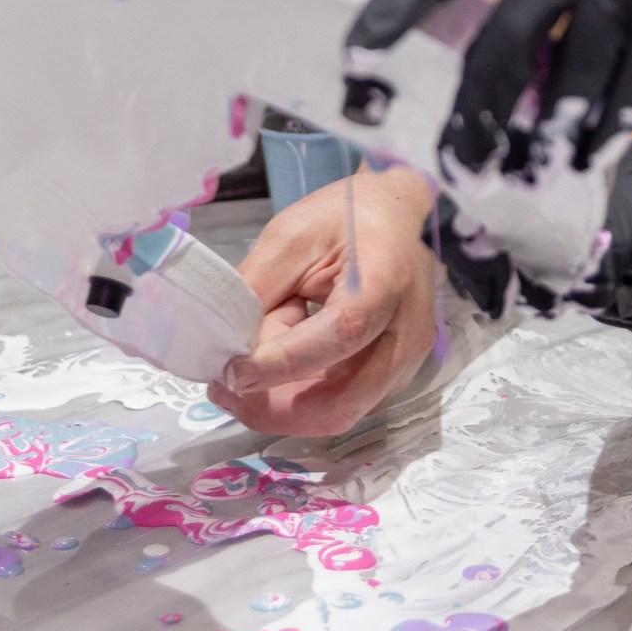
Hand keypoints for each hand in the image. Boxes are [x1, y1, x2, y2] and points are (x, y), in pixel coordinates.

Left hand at [208, 165, 441, 436]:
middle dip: (274, 408)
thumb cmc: (347, 217)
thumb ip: (259, 287)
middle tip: (226, 390)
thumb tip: (228, 345)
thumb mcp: (292, 235)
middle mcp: (405, 336)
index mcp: (385, 283)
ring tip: (250, 368)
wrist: (396, 219)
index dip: (282, 363)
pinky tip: (278, 367)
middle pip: (340, 403)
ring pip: (337, 413)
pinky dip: (301, 396)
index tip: (232, 370)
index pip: (339, 336)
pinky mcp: (394, 378)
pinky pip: (342, 403)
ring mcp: (405, 364)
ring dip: (284, 403)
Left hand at [349, 0, 631, 307]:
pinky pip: (627, 91)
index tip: (358, 52)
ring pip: (570, 79)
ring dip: (540, 139)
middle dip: (477, 110)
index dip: (403, 0)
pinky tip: (578, 161)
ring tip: (514, 176)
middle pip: (510, 38)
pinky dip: (599, 133)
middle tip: (455, 161)